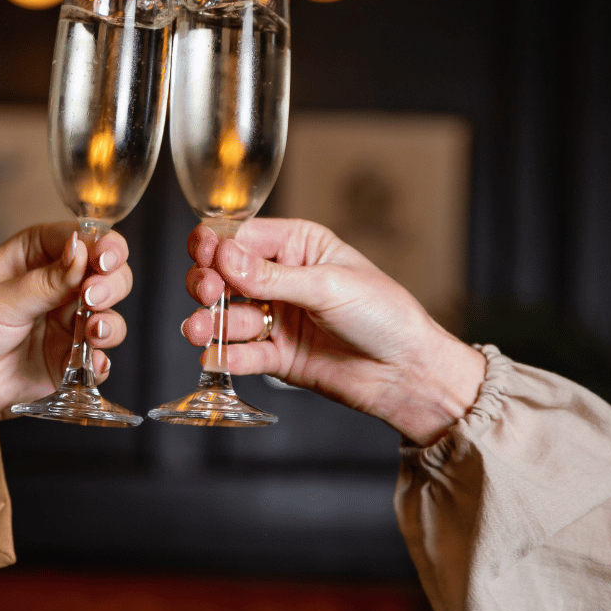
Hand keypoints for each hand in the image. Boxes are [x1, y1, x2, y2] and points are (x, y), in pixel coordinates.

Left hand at [0, 223, 131, 439]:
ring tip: (92, 331)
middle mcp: (53, 286)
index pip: (81, 239)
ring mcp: (60, 325)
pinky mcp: (61, 362)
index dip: (101, 245)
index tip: (104, 259)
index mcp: (33, 255)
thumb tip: (83, 250)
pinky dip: (100, 361)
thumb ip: (45, 282)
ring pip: (107, 315)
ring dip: (109, 321)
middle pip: (105, 274)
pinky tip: (89, 363)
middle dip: (110, 282)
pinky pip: (95, 360)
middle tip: (94, 296)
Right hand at [182, 218, 484, 445]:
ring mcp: (278, 318)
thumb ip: (272, 276)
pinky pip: (243, 353)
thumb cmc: (385, 315)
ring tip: (200, 329)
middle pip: (225, 274)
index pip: (242, 237)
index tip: (204, 255)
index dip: (217, 245)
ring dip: (209, 320)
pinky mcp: (278, 356)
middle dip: (208, 282)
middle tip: (207, 293)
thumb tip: (224, 257)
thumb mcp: (329, 286)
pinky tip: (214, 355)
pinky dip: (225, 355)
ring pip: (228, 314)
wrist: (410, 373)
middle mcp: (282, 279)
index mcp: (297, 245)